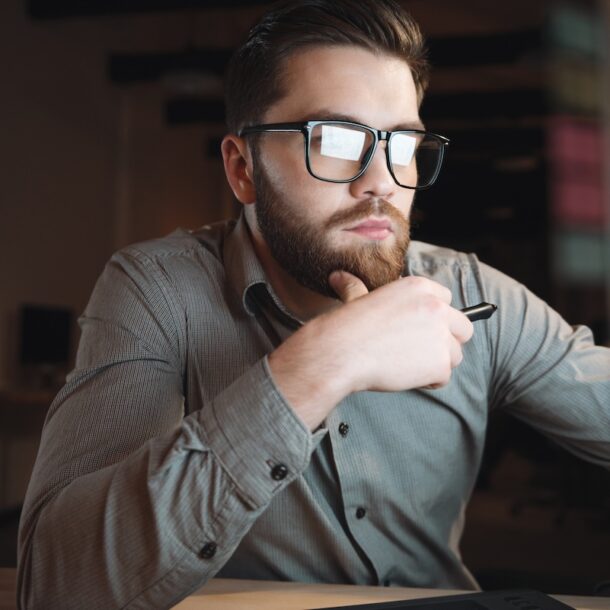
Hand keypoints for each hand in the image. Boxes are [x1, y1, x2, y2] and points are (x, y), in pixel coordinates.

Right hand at [268, 271, 472, 429]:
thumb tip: (338, 277)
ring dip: (436, 363)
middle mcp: (437, 307)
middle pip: (463, 328)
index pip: (447, 301)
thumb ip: (357, 287)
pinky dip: (429, 382)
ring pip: (455, 355)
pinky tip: (406, 376)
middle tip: (420, 351)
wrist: (342, 352)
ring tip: (407, 365)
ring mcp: (441, 335)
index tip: (418, 329)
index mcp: (420, 287)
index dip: (435, 318)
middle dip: (447, 341)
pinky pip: (445, 377)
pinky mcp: (441, 362)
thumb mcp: (357, 299)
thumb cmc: (347, 326)